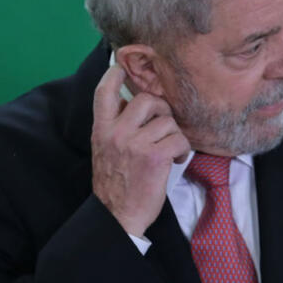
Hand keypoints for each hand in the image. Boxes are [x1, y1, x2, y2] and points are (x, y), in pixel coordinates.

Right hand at [90, 61, 190, 237]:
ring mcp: (135, 143)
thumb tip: (126, 102)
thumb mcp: (103, 148)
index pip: (104, 91)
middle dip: (161, 110)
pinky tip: (174, 161)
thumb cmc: (114, 182)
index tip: (121, 67)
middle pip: (147, 99)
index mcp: (101, 128)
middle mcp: (116, 132)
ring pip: (167, 120)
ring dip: (173, 135)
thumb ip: (113, 124)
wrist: (117, 215)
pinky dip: (181, 150)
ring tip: (168, 150)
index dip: (114, 74)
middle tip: (162, 127)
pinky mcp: (155, 157)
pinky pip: (178, 139)